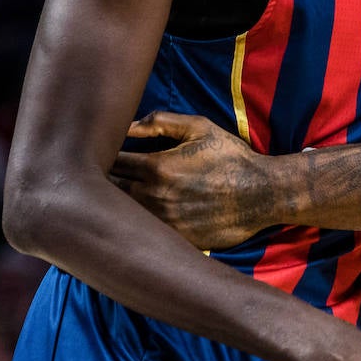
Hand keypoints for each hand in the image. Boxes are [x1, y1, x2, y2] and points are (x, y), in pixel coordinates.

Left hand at [112, 111, 267, 248]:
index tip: (101, 155)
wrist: (261, 194)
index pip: (111, 162)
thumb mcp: (199, 128)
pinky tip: (136, 218)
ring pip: (122, 214)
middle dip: (101, 182)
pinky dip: (136, 223)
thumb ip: (160, 122)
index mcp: (156, 167)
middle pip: (108, 191)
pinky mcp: (173, 239)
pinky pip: (143, 231)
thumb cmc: (230, 157)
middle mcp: (154, 196)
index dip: (102, 158)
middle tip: (100, 176)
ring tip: (111, 197)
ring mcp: (163, 221)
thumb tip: (128, 125)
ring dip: (114, 205)